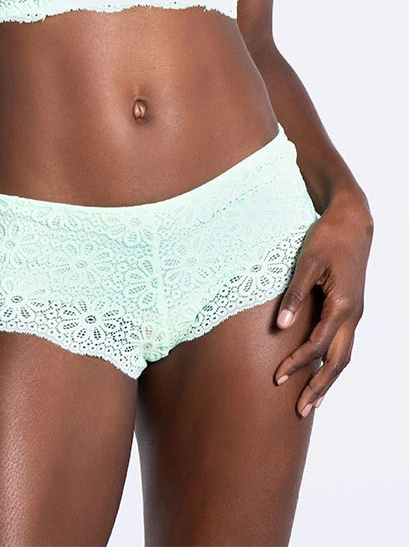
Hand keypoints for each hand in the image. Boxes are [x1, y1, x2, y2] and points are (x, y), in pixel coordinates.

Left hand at [274, 189, 373, 416]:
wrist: (352, 222)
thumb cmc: (328, 238)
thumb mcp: (307, 262)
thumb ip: (295, 294)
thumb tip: (281, 325)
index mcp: (342, 306)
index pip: (317, 345)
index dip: (297, 363)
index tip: (277, 377)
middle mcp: (352, 315)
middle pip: (338, 362)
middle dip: (319, 386)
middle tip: (300, 409)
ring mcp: (354, 313)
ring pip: (344, 356)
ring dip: (328, 379)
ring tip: (312, 400)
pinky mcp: (351, 308)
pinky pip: (344, 343)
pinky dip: (333, 362)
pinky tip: (321, 369)